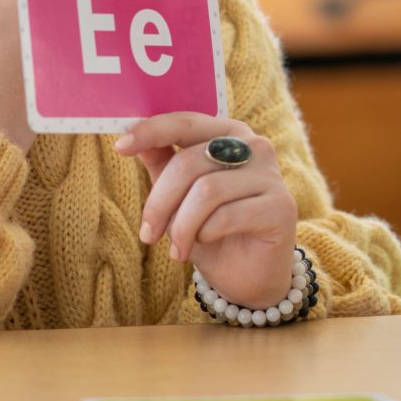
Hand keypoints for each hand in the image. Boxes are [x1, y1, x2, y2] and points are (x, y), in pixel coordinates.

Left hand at [117, 113, 299, 309]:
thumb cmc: (213, 232)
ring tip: (177, 249)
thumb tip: (132, 139)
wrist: (249, 277)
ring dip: (181, 226)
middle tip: (148, 234)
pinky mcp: (280, 208)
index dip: (151, 132)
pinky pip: (226, 216)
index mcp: (229, 134)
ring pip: (206, 191)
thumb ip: (163, 163)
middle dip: (160, 203)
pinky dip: (205, 234)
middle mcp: (254, 147)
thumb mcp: (180, 196)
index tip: (120, 148)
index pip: (186, 123)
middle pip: (190, 163)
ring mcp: (270, 176)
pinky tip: (205, 245)